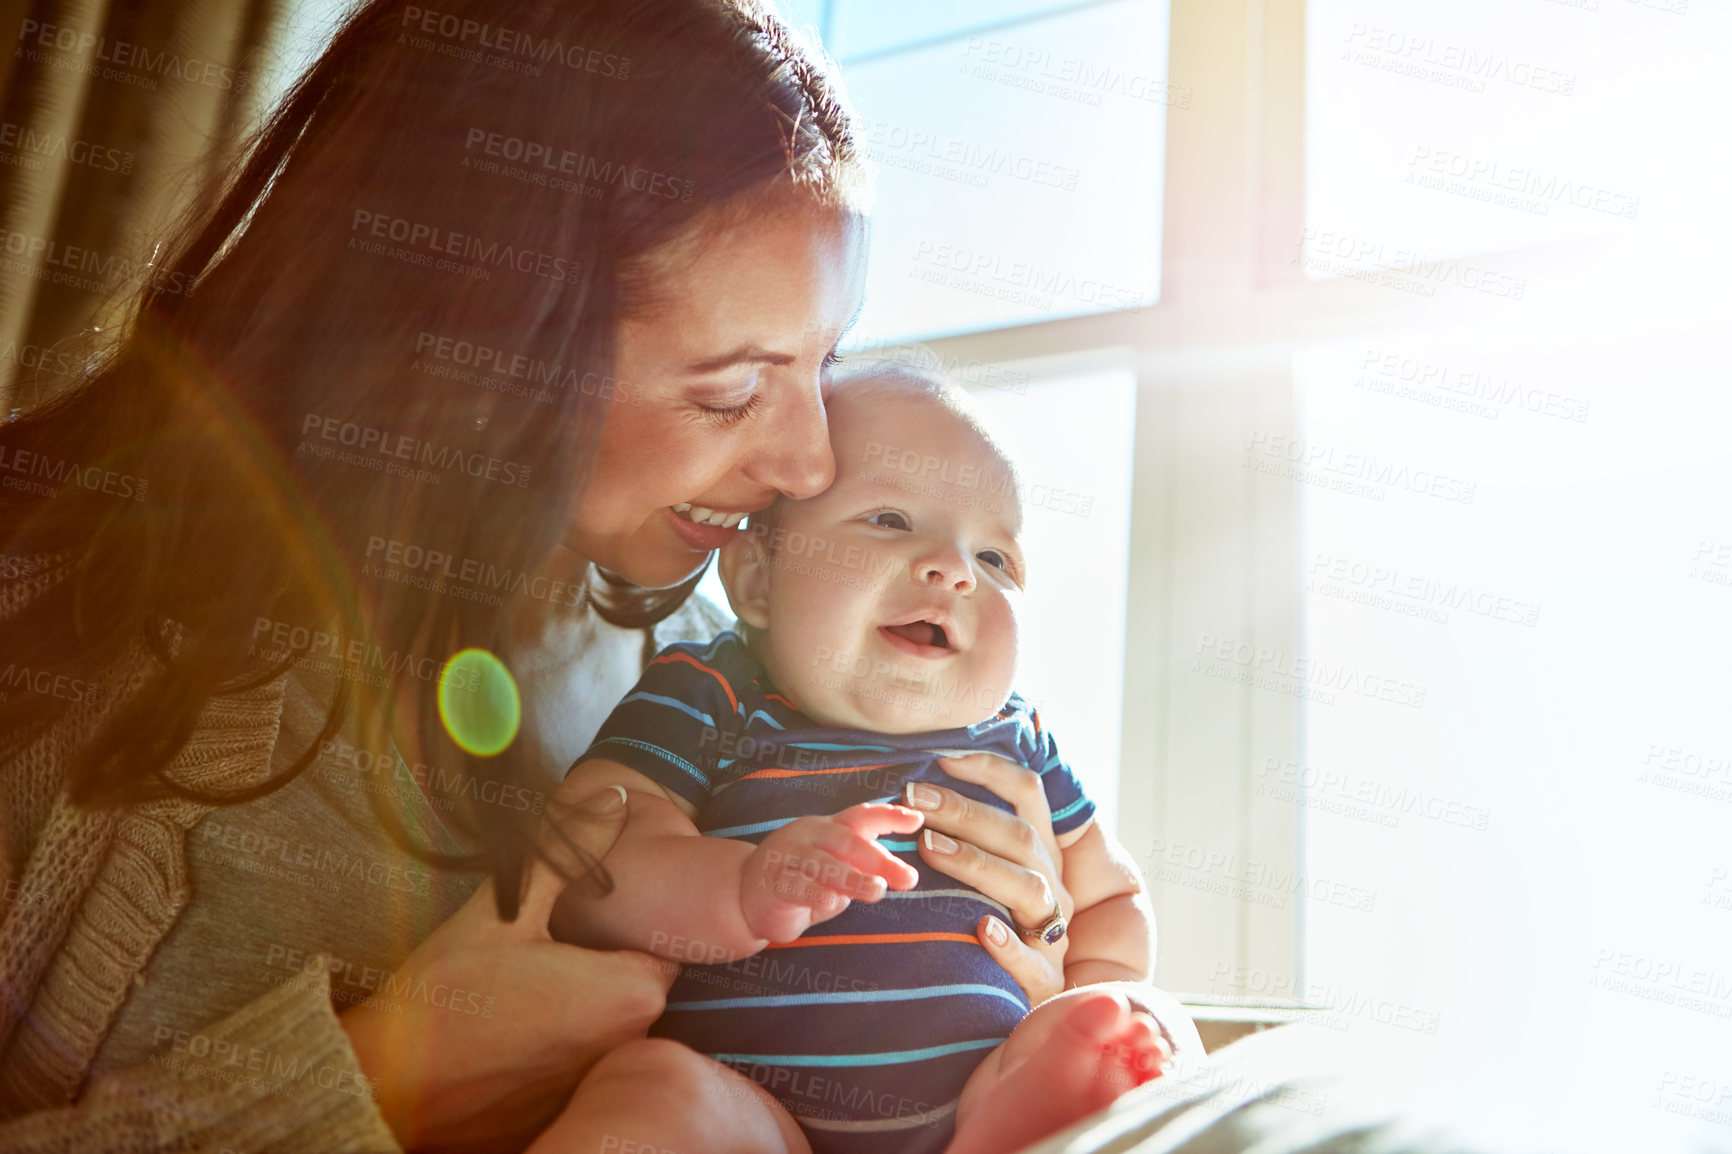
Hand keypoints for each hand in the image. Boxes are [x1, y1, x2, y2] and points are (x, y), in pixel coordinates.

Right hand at [340, 787, 674, 1152]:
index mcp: (630, 994)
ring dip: (580, 990)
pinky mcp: (564, 1103)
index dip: (633, 912)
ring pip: (607, 1013)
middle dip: (603, 949)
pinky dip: (556, 1029)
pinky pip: (577, 1051)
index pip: (667, 937)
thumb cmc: (446, 996)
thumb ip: (571, 852)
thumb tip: (614, 798)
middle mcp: (628, 1044)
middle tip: (550, 933)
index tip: (592, 903)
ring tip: (524, 974)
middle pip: (638, 974)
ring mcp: (596, 1078)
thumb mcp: (510, 908)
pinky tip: (512, 1013)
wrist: (384, 1085)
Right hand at [742, 802, 924, 942]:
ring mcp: (788, 857)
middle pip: (848, 841)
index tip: (918, 820)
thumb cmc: (801, 881)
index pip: (862, 816)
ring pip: (825, 864)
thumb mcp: (836, 870)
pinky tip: (834, 901)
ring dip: (853, 878)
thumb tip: (900, 873)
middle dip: (880, 859)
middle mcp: (809, 836)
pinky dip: (816, 893)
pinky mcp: (773, 883)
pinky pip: (797, 887)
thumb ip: (861, 867)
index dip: (889, 816)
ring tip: (878, 891)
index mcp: (828, 828)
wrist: (745, 896)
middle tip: (908, 878)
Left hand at [903, 752, 1072, 1006]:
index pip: (1028, 794)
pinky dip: (1007, 944)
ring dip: (978, 864)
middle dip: (965, 812)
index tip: (943, 758)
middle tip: (914, 799)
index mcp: (1040, 853)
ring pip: (1028, 888)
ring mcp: (1052, 933)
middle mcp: (1053, 885)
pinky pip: (1031, 961)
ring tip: (931, 849)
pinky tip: (981, 929)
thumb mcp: (988, 875)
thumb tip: (918, 787)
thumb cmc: (991, 926)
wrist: (1022, 1002)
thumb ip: (969, 837)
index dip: (991, 769)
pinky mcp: (1044, 979)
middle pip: (1019, 837)